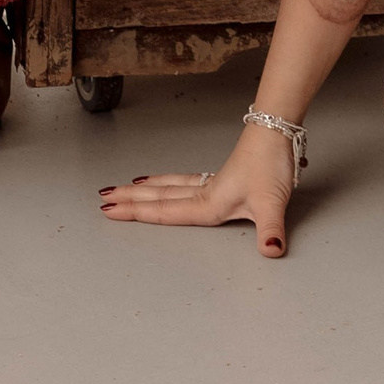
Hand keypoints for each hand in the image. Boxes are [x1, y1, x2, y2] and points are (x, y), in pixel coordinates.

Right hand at [98, 117, 297, 256]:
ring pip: (171, 186)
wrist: (280, 131)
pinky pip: (186, 181)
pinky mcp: (225, 177)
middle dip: (131, 198)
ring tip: (127, 186)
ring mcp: (214, 183)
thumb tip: (271, 251)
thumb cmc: (272, 164)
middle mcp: (206, 192)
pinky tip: (169, 182)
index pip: (164, 210)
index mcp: (208, 202)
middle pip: (160, 195)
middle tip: (104, 196)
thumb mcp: (272, 202)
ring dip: (147, 188)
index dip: (136, 212)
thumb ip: (270, 230)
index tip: (109, 209)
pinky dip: (169, 181)